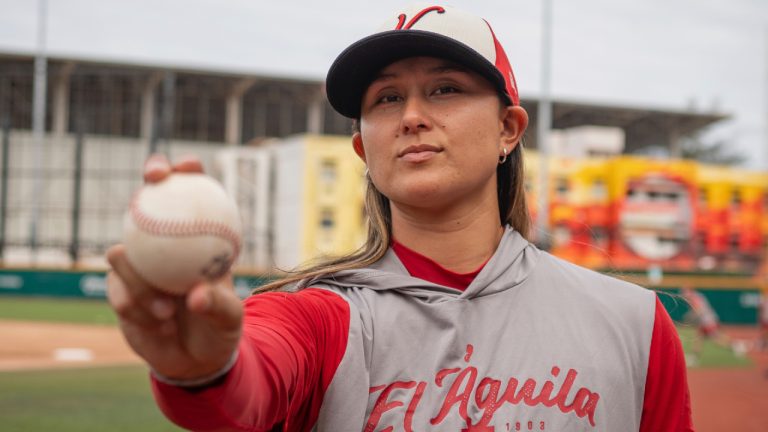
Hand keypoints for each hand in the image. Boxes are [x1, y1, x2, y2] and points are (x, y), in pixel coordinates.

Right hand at [107, 154, 242, 380]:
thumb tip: (196, 293)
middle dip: (151, 178)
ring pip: (126, 255)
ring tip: (167, 312)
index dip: (187, 171)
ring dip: (144, 285)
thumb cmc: (219, 330)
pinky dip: (137, 309)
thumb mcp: (229, 319)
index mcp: (197, 242)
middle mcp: (166, 245)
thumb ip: (218, 305)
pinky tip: (157, 325)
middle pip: (152, 199)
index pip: (194, 195)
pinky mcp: (119, 289)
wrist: (193, 360)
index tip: (187, 166)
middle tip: (152, 180)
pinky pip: (118, 292)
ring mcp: (139, 265)